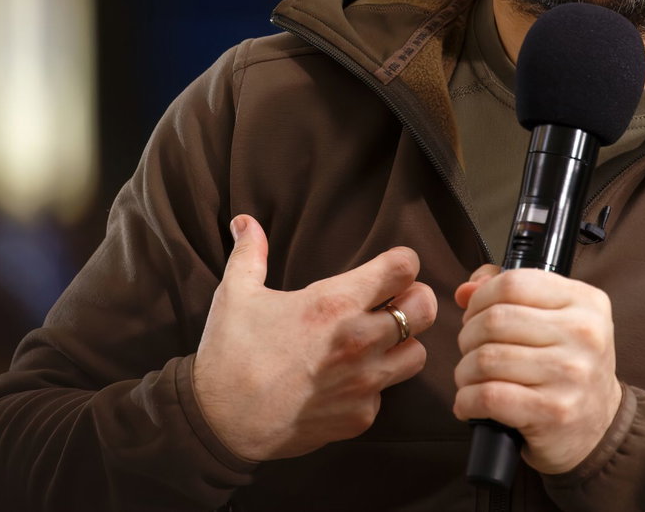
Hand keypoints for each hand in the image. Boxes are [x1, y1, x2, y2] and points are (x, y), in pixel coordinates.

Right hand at [192, 214, 437, 461]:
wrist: (218, 424)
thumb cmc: (230, 355)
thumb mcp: (236, 294)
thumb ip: (250, 252)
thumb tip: (245, 220)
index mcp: (334, 303)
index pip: (404, 267)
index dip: (402, 262)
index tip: (392, 267)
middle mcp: (359, 341)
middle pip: (426, 308)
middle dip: (414, 300)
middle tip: (393, 302)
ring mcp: (363, 383)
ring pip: (418, 354)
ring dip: (403, 345)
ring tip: (378, 341)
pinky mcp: (360, 417)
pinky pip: (387, 394)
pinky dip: (374, 386)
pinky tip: (349, 380)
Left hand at [452, 265, 622, 474]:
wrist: (599, 427)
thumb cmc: (569, 366)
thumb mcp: (556, 318)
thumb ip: (511, 293)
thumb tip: (465, 290)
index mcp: (586, 302)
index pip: (513, 283)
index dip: (481, 299)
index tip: (475, 315)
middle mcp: (584, 334)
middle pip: (495, 320)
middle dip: (469, 336)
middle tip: (471, 350)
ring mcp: (571, 374)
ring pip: (487, 358)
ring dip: (465, 371)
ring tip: (470, 378)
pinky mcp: (554, 411)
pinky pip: (489, 396)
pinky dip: (467, 400)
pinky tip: (470, 403)